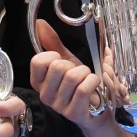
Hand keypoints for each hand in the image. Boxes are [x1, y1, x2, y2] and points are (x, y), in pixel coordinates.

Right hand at [31, 20, 136, 136]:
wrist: (98, 110)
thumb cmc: (80, 85)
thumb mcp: (67, 62)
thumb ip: (52, 43)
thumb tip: (39, 23)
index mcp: (39, 82)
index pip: (37, 61)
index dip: (54, 56)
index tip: (63, 62)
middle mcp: (45, 95)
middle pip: (57, 67)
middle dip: (74, 65)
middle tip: (79, 74)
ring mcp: (58, 106)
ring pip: (72, 77)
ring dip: (87, 73)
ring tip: (88, 80)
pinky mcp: (73, 113)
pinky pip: (83, 88)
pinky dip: (94, 81)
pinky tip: (95, 86)